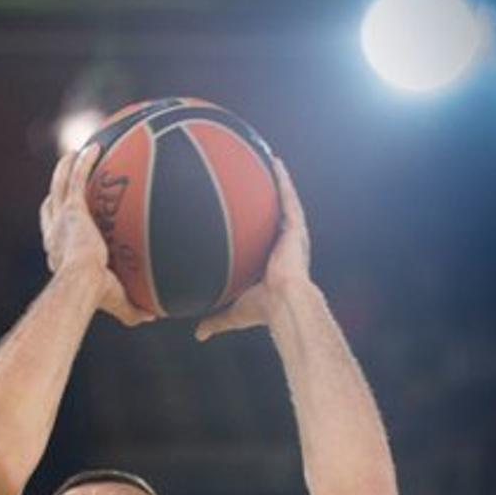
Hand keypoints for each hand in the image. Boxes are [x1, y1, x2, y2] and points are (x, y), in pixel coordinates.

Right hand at [40, 145, 152, 327]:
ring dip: (64, 168)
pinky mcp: (72, 210)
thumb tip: (153, 316)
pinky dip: (83, 162)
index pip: (54, 236)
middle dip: (55, 191)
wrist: (81, 285)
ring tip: (74, 154)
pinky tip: (94, 147)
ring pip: (58, 186)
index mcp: (58, 255)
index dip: (57, 225)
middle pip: (49, 206)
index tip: (67, 218)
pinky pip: (76, 179)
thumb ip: (132, 308)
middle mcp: (54, 236)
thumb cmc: (93, 298)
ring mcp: (61, 221)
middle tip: (65, 180)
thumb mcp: (114, 303)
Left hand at [195, 157, 310, 341]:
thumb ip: (216, 320)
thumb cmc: (263, 310)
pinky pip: (288, 196)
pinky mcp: (296, 226)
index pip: (264, 239)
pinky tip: (274, 160)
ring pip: (284, 200)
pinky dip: (282, 178)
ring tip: (268, 159)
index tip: (248, 214)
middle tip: (258, 179)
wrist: (283, 302)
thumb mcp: (233, 313)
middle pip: (276, 214)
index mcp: (273, 262)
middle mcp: (284, 245)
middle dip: (269, 197)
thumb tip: (199, 334)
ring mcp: (292, 234)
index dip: (259, 227)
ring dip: (278, 180)